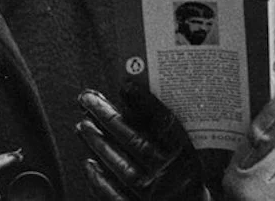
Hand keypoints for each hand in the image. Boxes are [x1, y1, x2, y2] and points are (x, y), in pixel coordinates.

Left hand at [76, 83, 208, 200]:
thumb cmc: (191, 192)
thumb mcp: (192, 164)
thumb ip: (171, 140)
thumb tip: (141, 104)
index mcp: (190, 162)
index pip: (166, 126)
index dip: (147, 104)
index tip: (127, 85)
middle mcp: (172, 179)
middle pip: (136, 142)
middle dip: (108, 118)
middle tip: (87, 99)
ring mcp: (154, 198)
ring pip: (121, 167)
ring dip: (99, 144)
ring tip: (82, 125)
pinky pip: (114, 197)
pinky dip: (99, 180)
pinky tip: (88, 165)